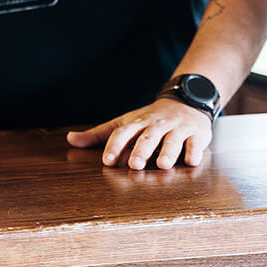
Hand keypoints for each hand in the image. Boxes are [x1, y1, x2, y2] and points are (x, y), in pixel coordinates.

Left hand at [65, 98, 212, 169]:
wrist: (185, 101)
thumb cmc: (149, 118)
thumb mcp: (124, 122)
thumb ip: (98, 134)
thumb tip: (70, 139)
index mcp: (137, 122)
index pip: (123, 132)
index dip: (115, 145)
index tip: (107, 160)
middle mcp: (156, 124)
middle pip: (147, 137)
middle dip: (141, 150)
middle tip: (135, 165)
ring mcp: (177, 128)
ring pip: (172, 140)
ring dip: (167, 152)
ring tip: (163, 165)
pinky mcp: (196, 134)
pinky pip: (195, 142)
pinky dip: (194, 151)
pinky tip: (192, 161)